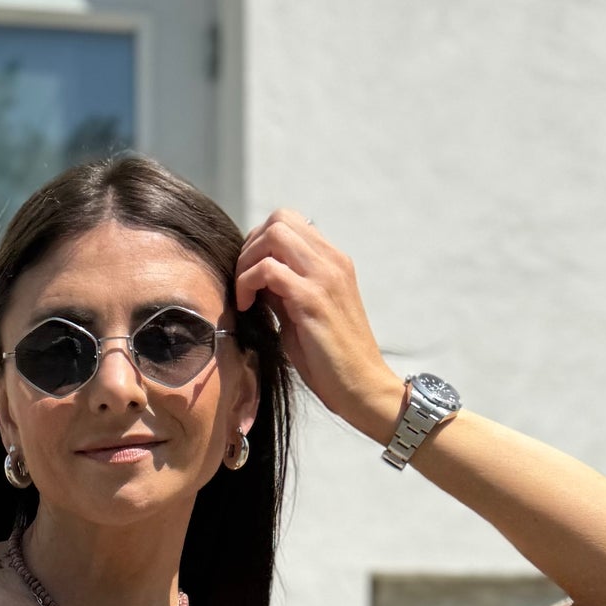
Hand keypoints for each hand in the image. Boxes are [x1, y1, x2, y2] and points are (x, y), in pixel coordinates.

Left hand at [235, 210, 403, 443]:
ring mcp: (325, 276)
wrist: (363, 388)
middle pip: (279, 218)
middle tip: (243, 282)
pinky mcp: (313, 299)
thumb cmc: (332, 360)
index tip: (250, 275)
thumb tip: (254, 277)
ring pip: (274, 234)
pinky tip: (246, 306)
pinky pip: (269, 269)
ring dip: (248, 261)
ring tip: (244, 295)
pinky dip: (248, 283)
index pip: (289, 221)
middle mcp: (332, 261)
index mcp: (333, 261)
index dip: (260, 241)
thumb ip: (282, 291)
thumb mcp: (302, 314)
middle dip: (250, 246)